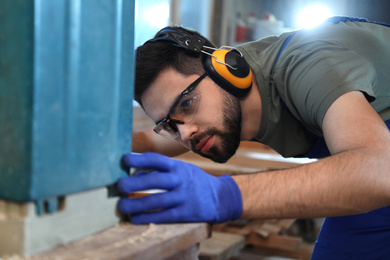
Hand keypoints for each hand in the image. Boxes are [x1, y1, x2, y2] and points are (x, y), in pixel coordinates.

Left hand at [117, 152, 242, 223]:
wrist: (221, 197)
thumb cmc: (194, 181)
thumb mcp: (182, 170)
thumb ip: (161, 171)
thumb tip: (136, 174)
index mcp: (178, 167)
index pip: (157, 160)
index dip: (140, 159)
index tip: (124, 159)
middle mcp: (181, 180)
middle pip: (156, 181)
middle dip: (135, 183)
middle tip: (119, 185)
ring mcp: (184, 196)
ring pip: (158, 200)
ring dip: (138, 204)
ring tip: (122, 205)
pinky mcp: (186, 212)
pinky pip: (164, 216)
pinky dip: (148, 217)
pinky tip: (135, 219)